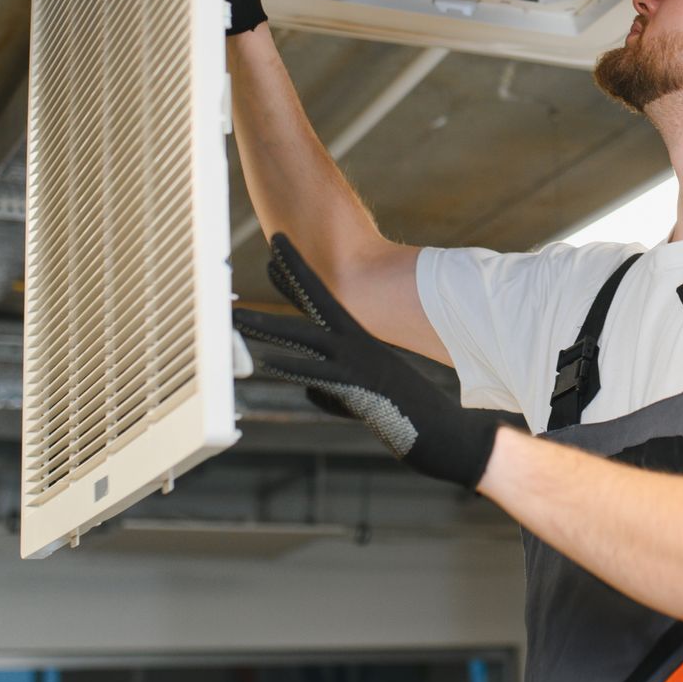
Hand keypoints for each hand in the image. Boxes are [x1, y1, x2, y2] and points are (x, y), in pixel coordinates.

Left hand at [236, 234, 501, 488]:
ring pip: (305, 337)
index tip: (275, 259)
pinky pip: (318, 375)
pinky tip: (267, 361)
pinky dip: (293, 368)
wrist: (446, 433)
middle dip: (288, 277)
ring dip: (267, 326)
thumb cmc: (409, 417)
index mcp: (360, 343)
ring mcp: (357, 365)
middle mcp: (357, 345)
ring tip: (235, 316)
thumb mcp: (365, 398)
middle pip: (315, 304)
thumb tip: (309, 390)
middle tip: (266, 248)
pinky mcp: (357, 389)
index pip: (322, 302)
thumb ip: (333, 390)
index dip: (297, 279)